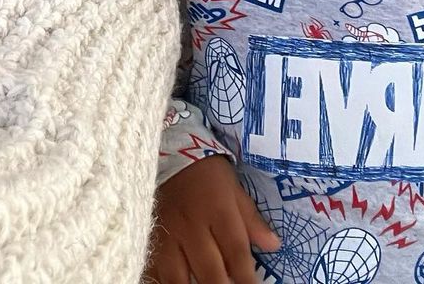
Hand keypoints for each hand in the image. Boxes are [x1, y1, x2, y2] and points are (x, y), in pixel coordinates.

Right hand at [145, 155, 280, 283]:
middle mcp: (192, 226)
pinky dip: (162, 282)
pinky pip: (153, 270)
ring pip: (177, 279)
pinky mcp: (149, 237)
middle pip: (210, 272)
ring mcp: (167, 235)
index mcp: (218, 212)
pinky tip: (174, 283)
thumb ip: (252, 220)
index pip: (237, 254)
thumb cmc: (208, 172)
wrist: (170, 152)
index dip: (247, 280)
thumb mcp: (234, 189)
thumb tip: (274, 245)